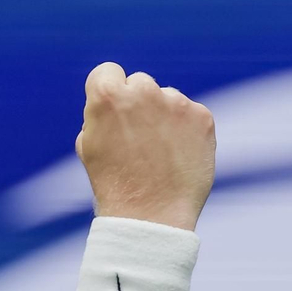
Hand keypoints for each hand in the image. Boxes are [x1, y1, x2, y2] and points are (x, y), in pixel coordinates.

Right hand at [74, 61, 215, 230]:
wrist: (150, 218)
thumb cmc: (114, 185)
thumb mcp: (89, 145)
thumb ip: (101, 114)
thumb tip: (119, 101)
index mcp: (107, 95)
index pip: (107, 72)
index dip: (109, 93)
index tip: (114, 114)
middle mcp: (143, 90)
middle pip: (139, 83)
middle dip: (138, 105)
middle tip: (138, 140)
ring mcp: (176, 102)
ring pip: (167, 99)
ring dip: (163, 117)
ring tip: (159, 154)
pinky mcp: (202, 117)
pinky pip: (190, 115)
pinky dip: (186, 131)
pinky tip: (178, 156)